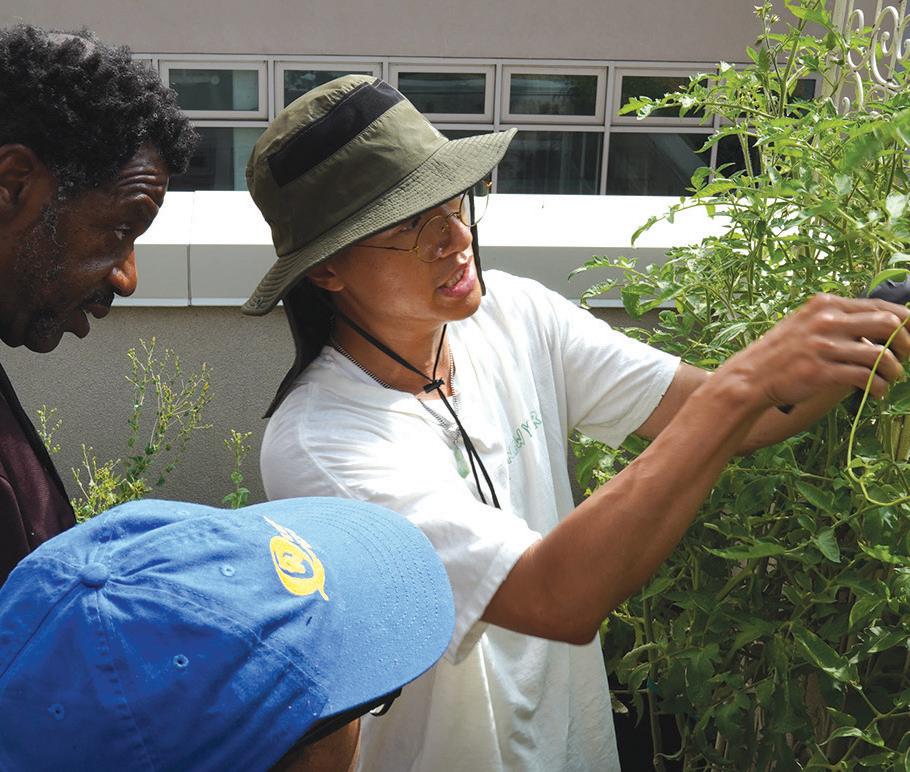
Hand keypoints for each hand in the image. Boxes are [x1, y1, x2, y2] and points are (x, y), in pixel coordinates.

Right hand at [719, 294, 909, 409]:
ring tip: (891, 379)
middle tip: (906, 358)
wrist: (751, 377)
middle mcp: (826, 321)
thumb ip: (837, 320)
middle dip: (906, 343)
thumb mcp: (806, 324)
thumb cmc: (781, 353)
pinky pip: (865, 377)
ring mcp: (823, 346)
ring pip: (880, 355)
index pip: (880, 305)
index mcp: (825, 305)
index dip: (905, 322)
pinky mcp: (821, 371)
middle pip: (888, 323)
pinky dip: (878, 387)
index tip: (909, 338)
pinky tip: (876, 392)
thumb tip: (881, 325)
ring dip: (894, 370)